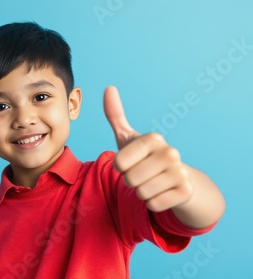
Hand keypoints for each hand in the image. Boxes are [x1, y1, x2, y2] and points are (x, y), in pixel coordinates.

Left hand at [103, 86, 193, 211]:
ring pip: (141, 193)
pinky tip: (162, 193)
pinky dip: (153, 203)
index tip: (132, 162)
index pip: (118, 163)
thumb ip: (115, 115)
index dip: (120, 167)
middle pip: (129, 179)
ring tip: (152, 182)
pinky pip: (153, 205)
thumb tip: (109, 88)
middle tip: (142, 174)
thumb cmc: (145, 157)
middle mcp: (170, 152)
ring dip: (141, 193)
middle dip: (131, 181)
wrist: (178, 178)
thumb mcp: (129, 137)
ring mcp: (180, 172)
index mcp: (153, 139)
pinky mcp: (185, 192)